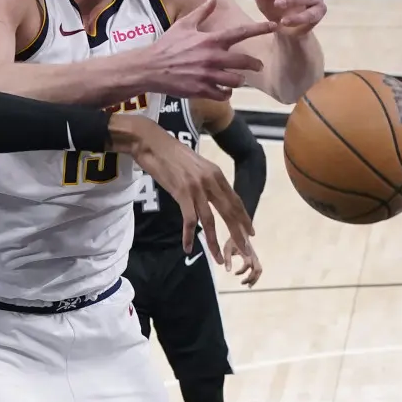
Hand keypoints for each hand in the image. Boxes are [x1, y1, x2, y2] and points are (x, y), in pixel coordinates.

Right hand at [124, 117, 253, 263]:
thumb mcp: (194, 164)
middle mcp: (210, 181)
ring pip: (210, 221)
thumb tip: (208, 194)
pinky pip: (189, 220)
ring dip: (215, 242)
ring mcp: (197, 187)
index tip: (251, 232)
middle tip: (245, 252)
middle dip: (238, 234)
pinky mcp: (182, 193)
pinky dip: (189, 236)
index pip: (235, 200)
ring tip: (218, 259)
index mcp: (215, 173)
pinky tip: (188, 248)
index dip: (244, 218)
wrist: (150, 141)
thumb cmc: (169, 153)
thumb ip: (204, 179)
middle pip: (229, 212)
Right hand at [147, 0, 276, 101]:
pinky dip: (226, 93)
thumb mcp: (184, 25)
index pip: (240, 33)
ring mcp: (207, 76)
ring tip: (236, 79)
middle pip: (245, 62)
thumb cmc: (167, 45)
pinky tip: (224, 91)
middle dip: (255, 64)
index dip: (259, 29)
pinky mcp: (201, 90)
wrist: (149, 67)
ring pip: (236, 81)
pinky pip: (223, 95)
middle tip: (258, 66)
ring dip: (239, 80)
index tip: (274, 26)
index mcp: (210, 40)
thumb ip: (202, 12)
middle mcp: (212, 58)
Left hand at [222, 235, 261, 286]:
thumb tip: (227, 270)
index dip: (242, 271)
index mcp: (247, 252)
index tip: (234, 273)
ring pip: (259, 270)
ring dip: (255, 279)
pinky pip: (258, 269)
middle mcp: (253, 256)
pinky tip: (249, 280)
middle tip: (243, 283)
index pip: (248, 264)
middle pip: (258, 269)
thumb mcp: (227, 249)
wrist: (240, 233)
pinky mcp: (255, 259)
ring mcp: (255, 257)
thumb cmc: (233, 241)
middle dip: (251, 278)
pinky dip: (255, 276)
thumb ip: (227, 259)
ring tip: (248, 286)